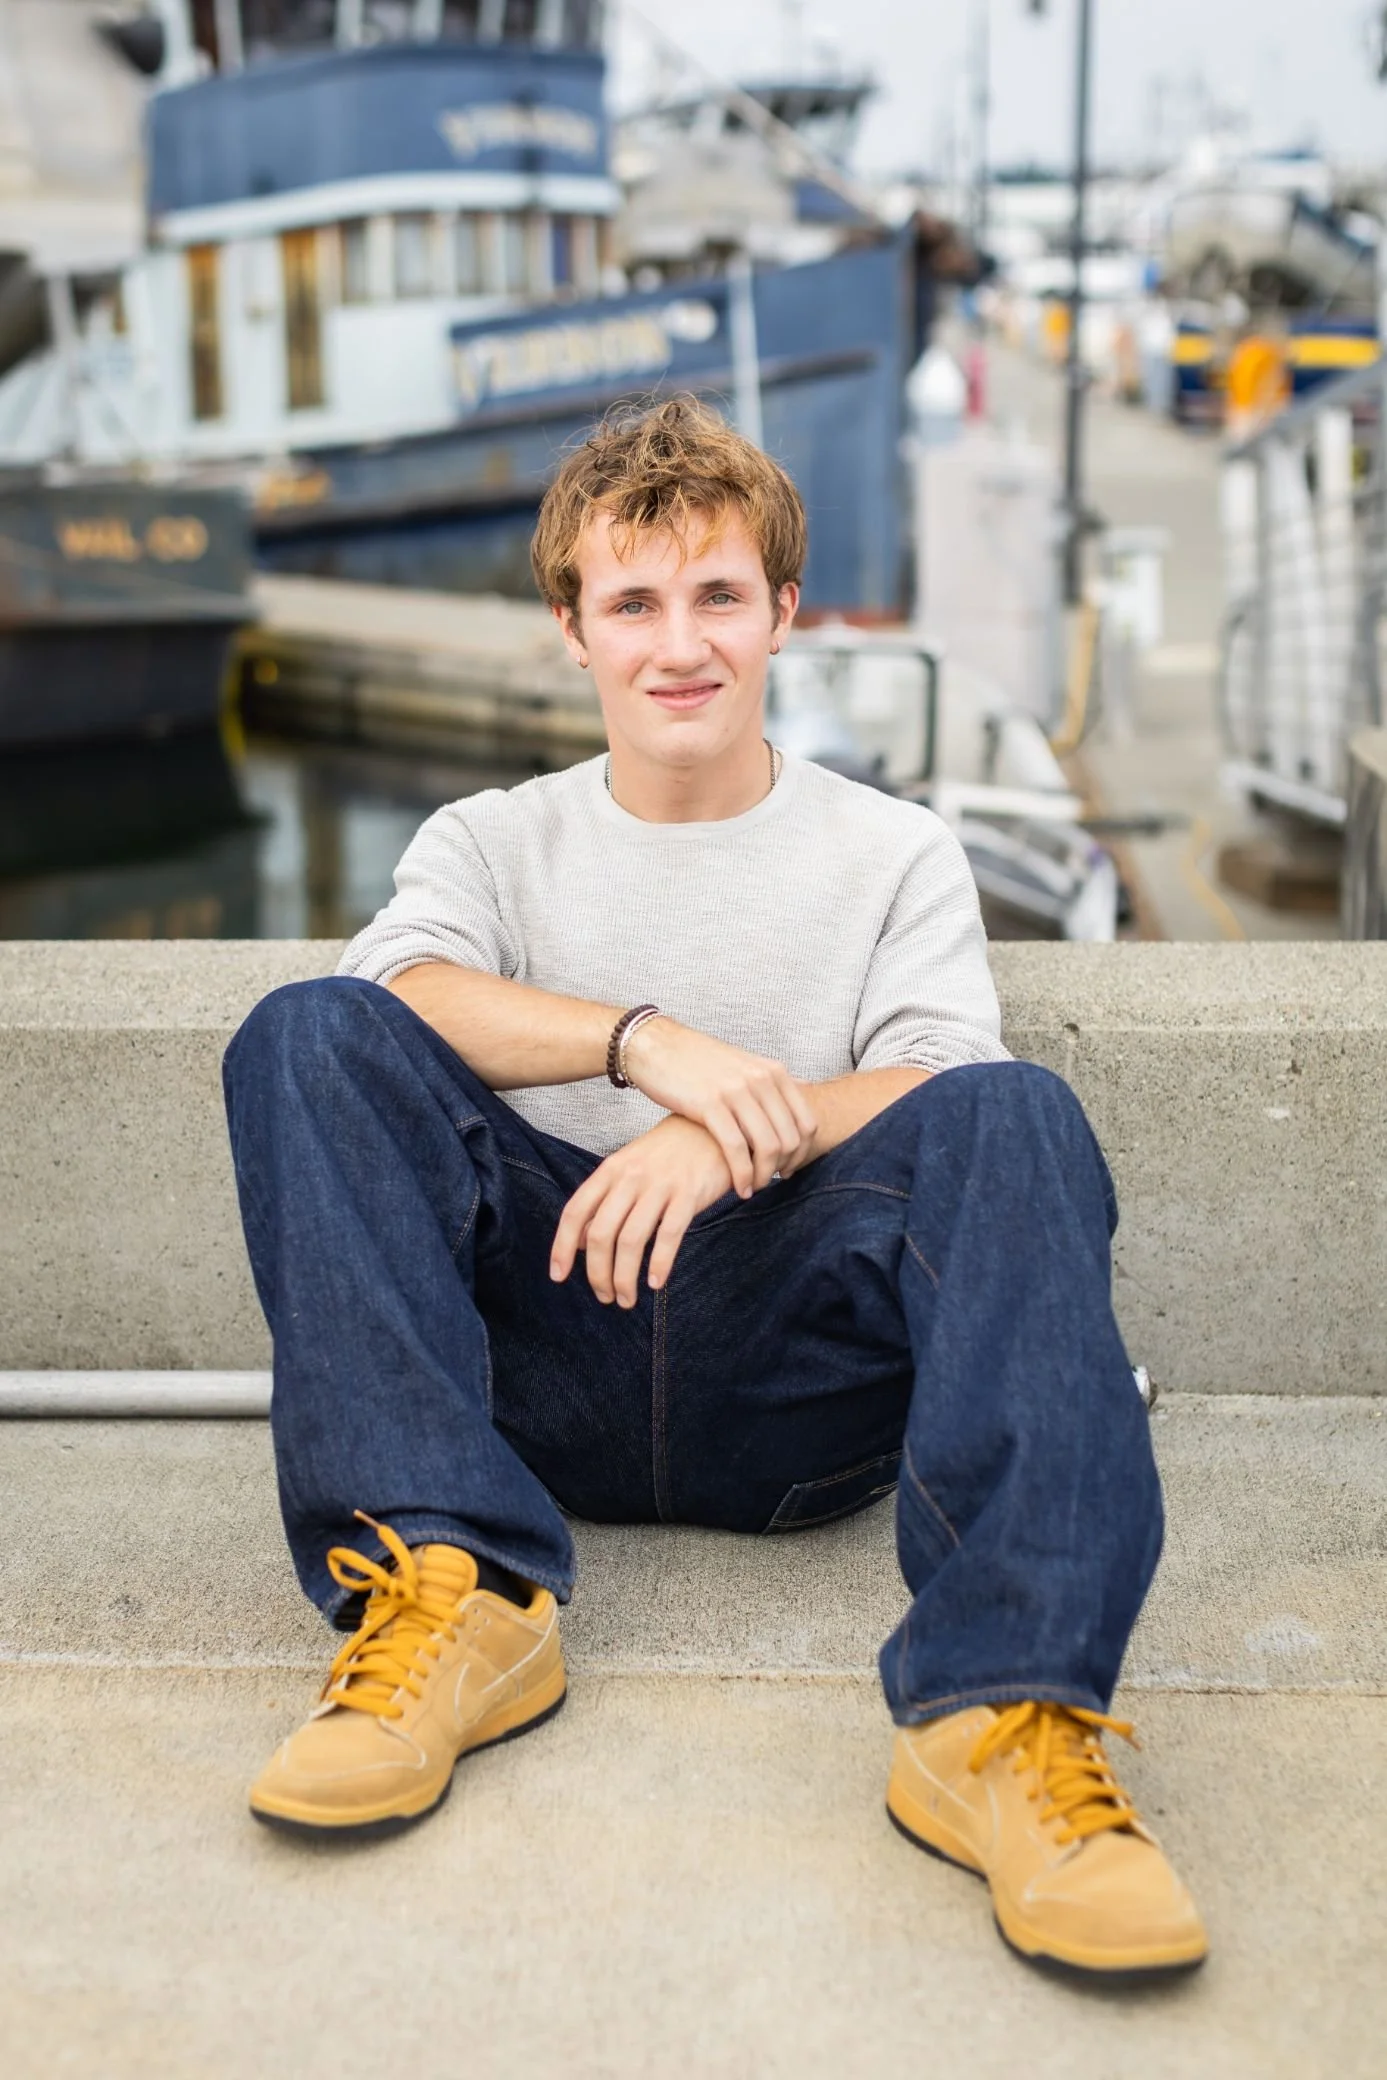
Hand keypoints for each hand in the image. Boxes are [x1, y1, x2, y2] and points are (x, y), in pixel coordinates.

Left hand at [550, 1115, 734, 1306]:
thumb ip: (603, 1202)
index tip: (558, 1276)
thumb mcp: (629, 1168)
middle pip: (600, 1233)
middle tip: (604, 1297)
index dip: (562, 1247)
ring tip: (626, 1300)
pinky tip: (655, 1283)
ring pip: (631, 1240)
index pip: (575, 1212)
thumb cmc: (669, 1153)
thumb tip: (578, 1242)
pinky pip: (669, 1235)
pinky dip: (659, 1264)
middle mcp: (630, 1177)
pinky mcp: (689, 1195)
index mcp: (610, 1170)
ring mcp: (660, 1185)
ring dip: (624, 1277)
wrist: (714, 1127)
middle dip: (597, 1273)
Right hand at [621, 1017, 817, 1196]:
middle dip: (783, 1169)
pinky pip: (737, 1149)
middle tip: (767, 1182)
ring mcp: (736, 1091)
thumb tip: (803, 1090)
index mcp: (774, 1072)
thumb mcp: (744, 1064)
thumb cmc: (698, 1062)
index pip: (807, 1123)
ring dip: (763, 1176)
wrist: (656, 1046)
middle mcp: (761, 1079)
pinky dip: (742, 1175)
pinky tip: (738, 1187)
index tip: (788, 1169)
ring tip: (752, 1188)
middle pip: (791, 1139)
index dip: (803, 1154)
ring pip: (768, 1147)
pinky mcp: (710, 1104)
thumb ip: (770, 1081)